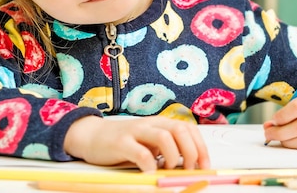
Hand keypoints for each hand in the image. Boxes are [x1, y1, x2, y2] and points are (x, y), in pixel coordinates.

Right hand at [63, 115, 210, 171]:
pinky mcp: (121, 143)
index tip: (205, 165)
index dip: (200, 146)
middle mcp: (150, 124)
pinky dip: (150, 165)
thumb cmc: (123, 142)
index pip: (188, 128)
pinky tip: (149, 173)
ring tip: (168, 169)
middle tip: (189, 169)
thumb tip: (188, 167)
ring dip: (172, 157)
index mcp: (160, 123)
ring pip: (164, 137)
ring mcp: (136, 132)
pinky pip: (141, 153)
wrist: (91, 136)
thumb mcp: (148, 144)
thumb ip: (165, 151)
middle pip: (180, 130)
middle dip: (191, 151)